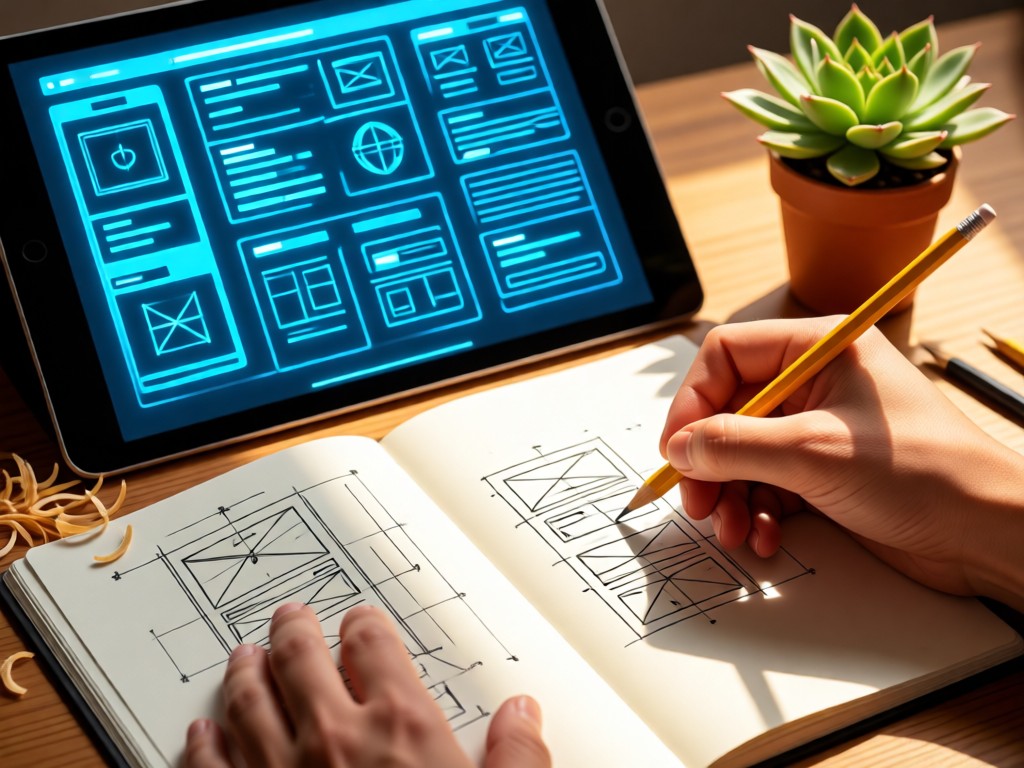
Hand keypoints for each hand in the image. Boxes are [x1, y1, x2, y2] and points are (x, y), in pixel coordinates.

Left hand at [184, 603, 550, 767]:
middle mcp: (334, 738)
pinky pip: (210, 766)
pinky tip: (202, 732)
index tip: (361, 622)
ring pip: (248, 701)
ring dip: (244, 673)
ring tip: (243, 657)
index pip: (374, 644)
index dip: (365, 624)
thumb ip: (517, 758)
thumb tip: (522, 714)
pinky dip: (202, 744)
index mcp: (400, 726)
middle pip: (301, 657)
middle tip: (290, 618)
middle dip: (294, 630)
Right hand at [660, 318, 1023, 608]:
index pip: (727, 355)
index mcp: (818, 349)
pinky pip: (767, 485)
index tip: (677, 448)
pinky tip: (765, 537)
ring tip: (733, 529)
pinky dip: (757, 512)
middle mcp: (814, 383)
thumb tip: (678, 446)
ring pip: (743, 454)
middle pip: (728, 411)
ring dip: (729, 495)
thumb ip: (734, 446)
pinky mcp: (824, 471)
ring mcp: (818, 429)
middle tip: (698, 502)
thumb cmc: (924, 472)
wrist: (987, 533)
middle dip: (709, 461)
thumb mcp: (813, 453)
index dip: (693, 401)